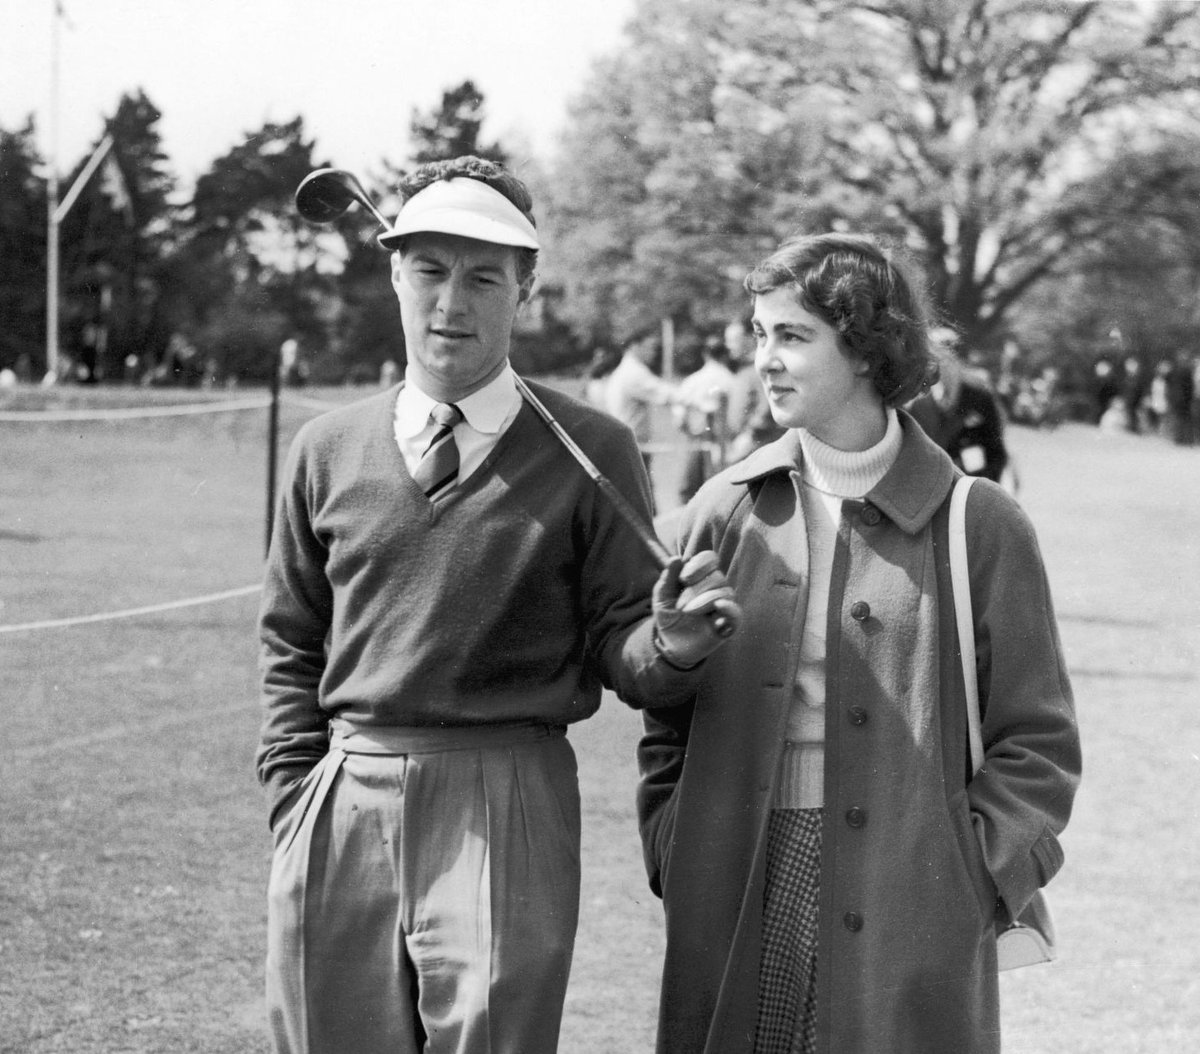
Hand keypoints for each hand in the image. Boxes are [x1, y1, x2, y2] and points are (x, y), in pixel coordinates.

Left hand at [652, 551, 741, 666]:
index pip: (710, 558)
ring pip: (726, 592)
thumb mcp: (662, 596)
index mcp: (701, 577)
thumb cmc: (669, 616)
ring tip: (687, 612)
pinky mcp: (729, 624)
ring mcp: (724, 605)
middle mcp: (716, 588)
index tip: (683, 579)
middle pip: (717, 576)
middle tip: (680, 606)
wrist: (671, 644)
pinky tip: (718, 608)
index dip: (699, 564)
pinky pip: (737, 612)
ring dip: (704, 601)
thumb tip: (676, 558)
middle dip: (696, 589)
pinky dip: (729, 608)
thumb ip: (667, 577)